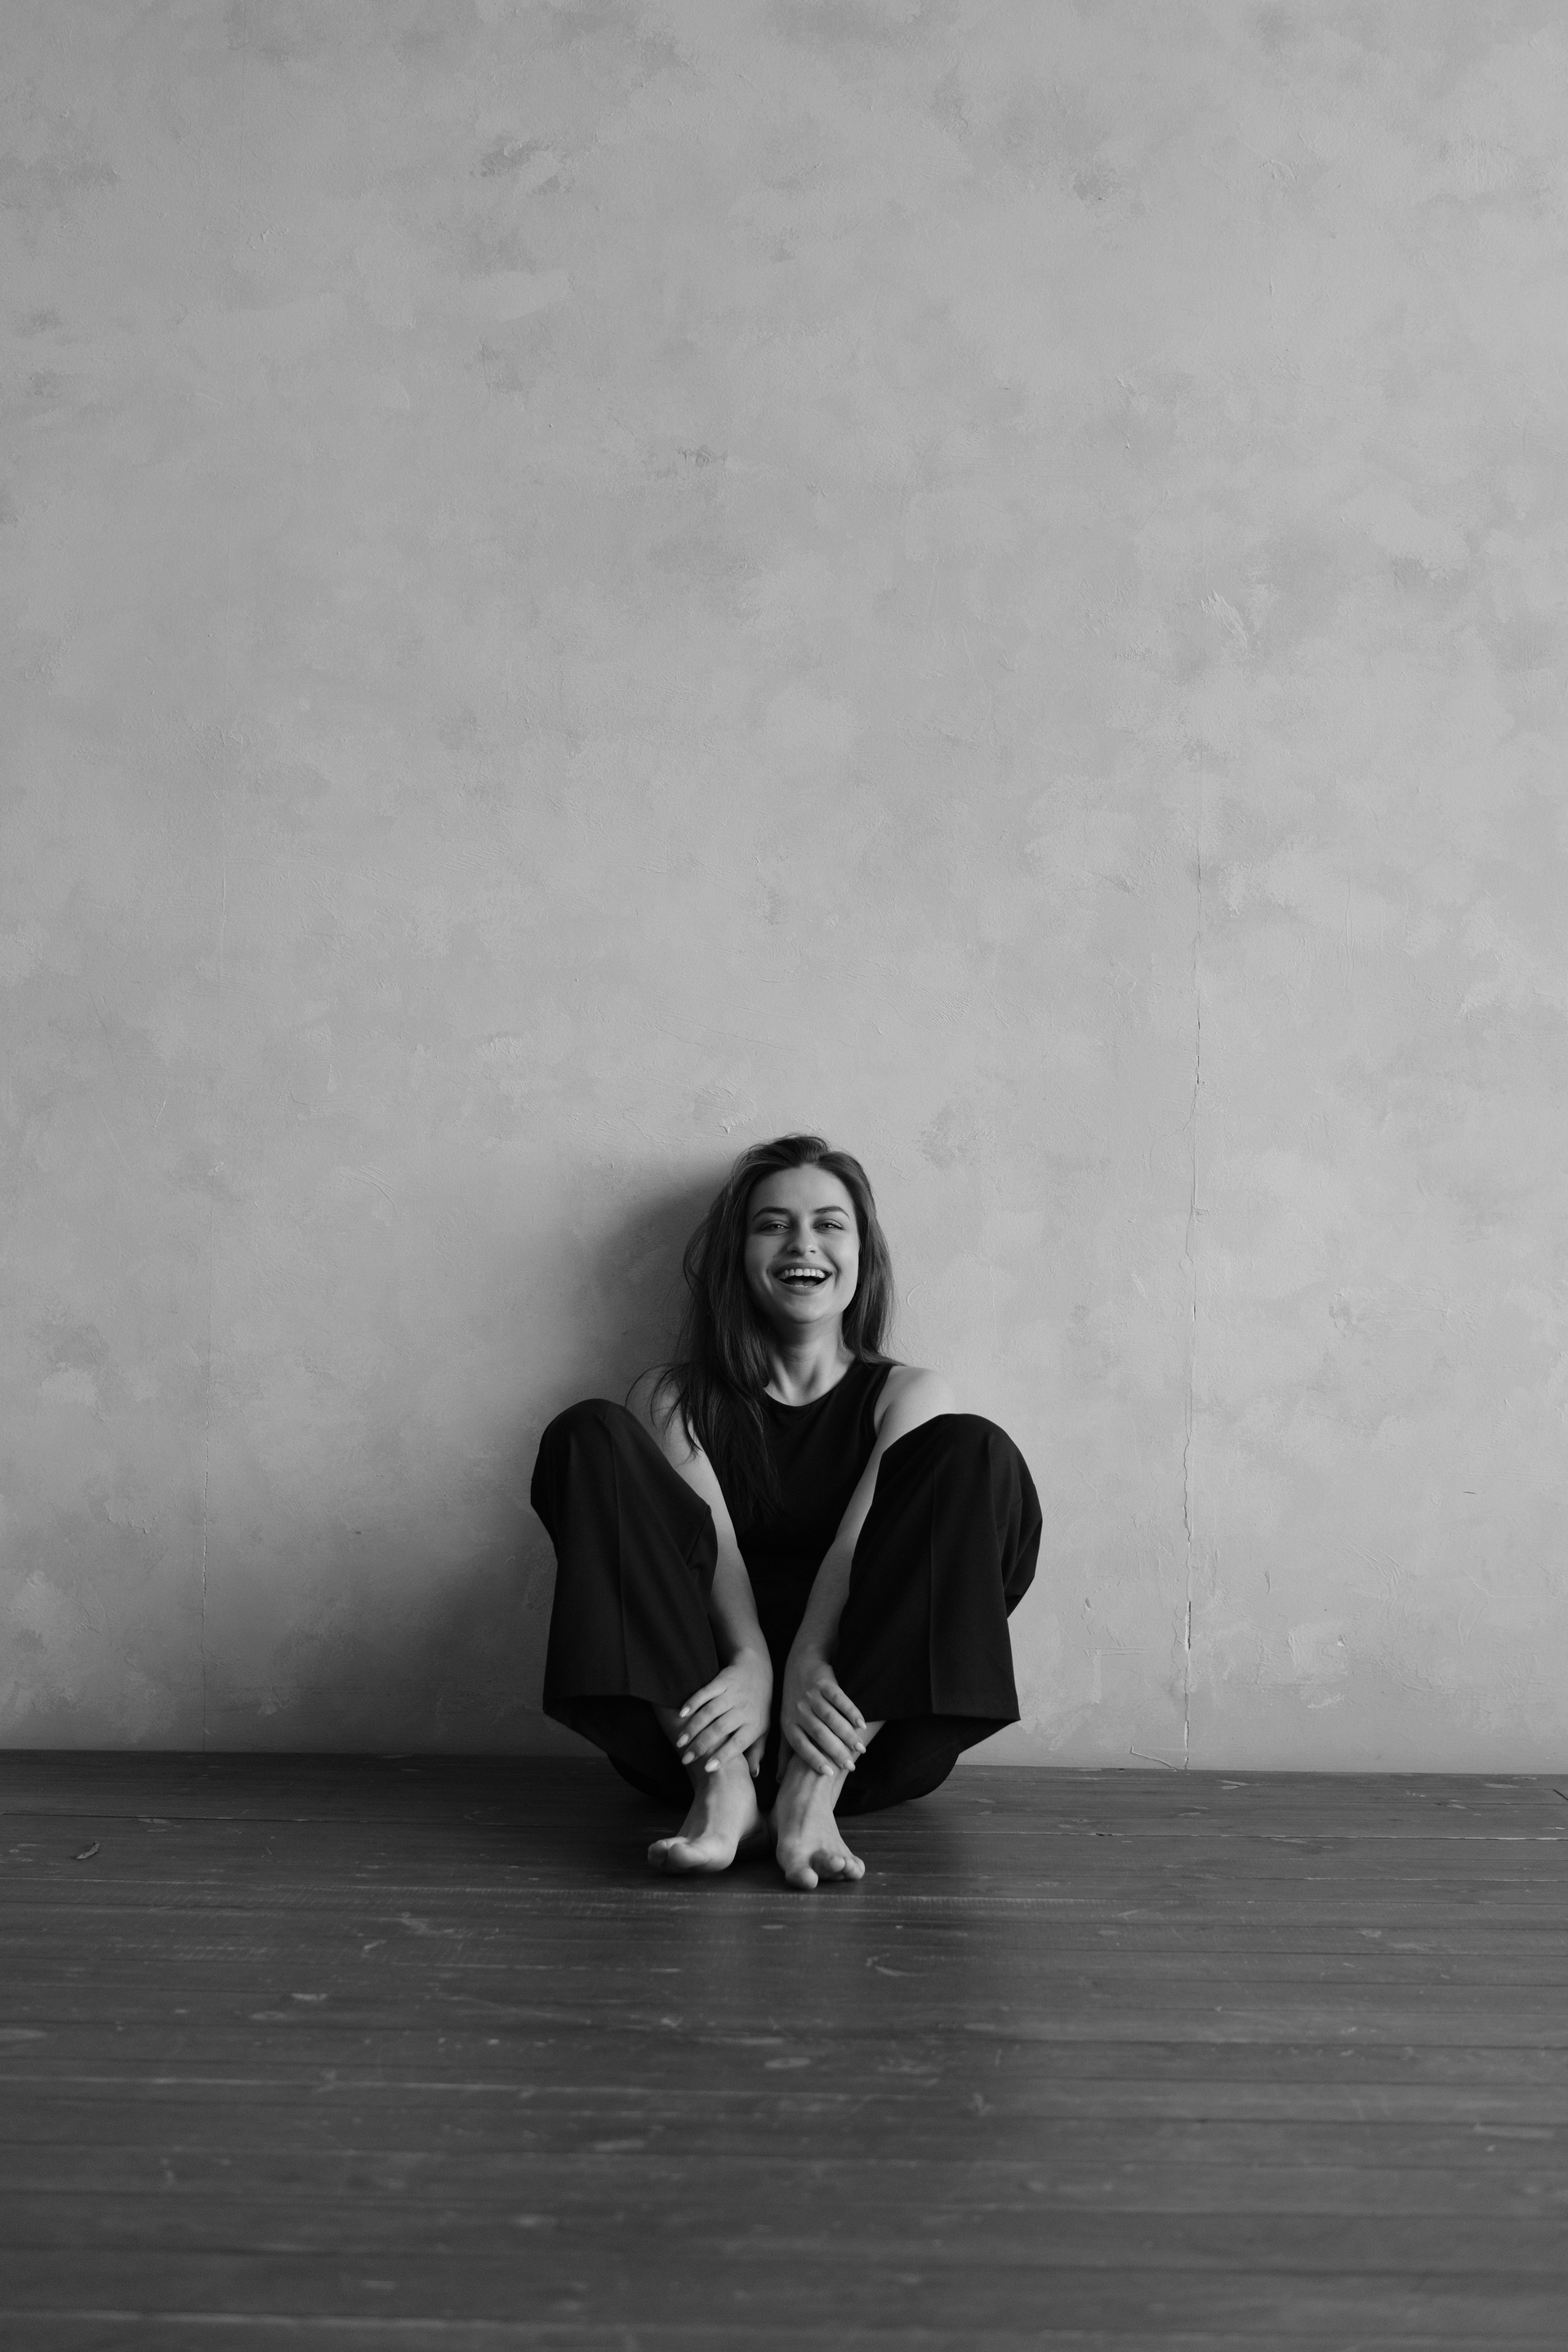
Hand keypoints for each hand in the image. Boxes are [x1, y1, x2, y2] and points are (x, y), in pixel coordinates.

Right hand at [674, 1648, 772, 1776]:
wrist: (757, 1670)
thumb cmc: (759, 1706)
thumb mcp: (763, 1729)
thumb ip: (757, 1751)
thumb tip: (753, 1774)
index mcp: (754, 1725)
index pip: (738, 1743)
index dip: (723, 1756)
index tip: (708, 1768)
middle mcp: (743, 1710)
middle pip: (721, 1729)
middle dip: (702, 1745)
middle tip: (686, 1758)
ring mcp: (733, 1694)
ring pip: (710, 1712)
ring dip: (693, 1727)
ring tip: (680, 1741)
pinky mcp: (722, 1681)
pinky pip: (705, 1692)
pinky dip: (692, 1703)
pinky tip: (681, 1714)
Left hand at [780, 1646, 866, 1777]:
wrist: (800, 1664)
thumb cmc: (793, 1702)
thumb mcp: (785, 1725)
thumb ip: (783, 1752)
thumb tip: (778, 1779)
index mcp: (789, 1723)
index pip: (801, 1745)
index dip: (814, 1759)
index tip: (829, 1773)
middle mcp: (798, 1710)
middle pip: (819, 1734)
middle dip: (835, 1752)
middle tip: (851, 1766)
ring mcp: (810, 1695)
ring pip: (830, 1718)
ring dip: (847, 1734)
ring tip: (860, 1748)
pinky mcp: (823, 1682)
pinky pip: (839, 1699)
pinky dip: (851, 1711)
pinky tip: (862, 1724)